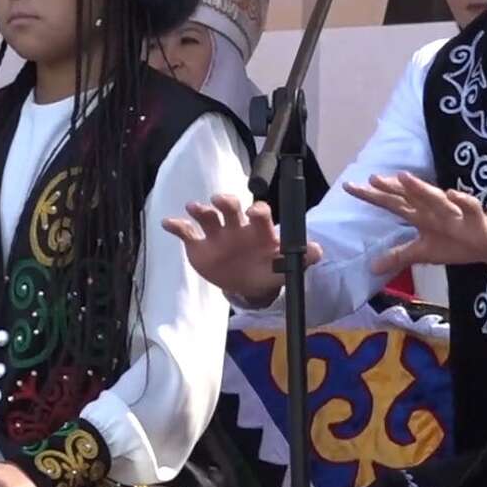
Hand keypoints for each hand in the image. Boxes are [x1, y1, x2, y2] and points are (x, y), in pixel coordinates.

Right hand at [162, 194, 317, 309]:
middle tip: (220, 201)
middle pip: (232, 206)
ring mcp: (217, 234)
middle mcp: (238, 226)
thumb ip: (302, 258)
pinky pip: (186, 232)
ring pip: (208, 216)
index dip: (258, 210)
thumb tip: (318, 251)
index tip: (254, 213)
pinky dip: (177, 226)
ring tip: (194, 208)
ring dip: (200, 209)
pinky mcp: (199, 245)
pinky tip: (168, 223)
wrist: (247, 285)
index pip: (260, 213)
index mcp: (260, 230)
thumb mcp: (286, 267)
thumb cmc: (268, 268)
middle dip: (226, 201)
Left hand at [345, 173, 486, 276]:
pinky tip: (452, 194)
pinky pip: (469, 207)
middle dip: (392, 188)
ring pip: (435, 198)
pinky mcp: (474, 217)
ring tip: (403, 178)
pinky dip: (461, 201)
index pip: (392, 203)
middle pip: (409, 196)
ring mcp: (453, 211)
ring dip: (421, 188)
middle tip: (372, 179)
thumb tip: (372, 268)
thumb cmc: (455, 243)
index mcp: (420, 215)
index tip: (349, 186)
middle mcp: (433, 209)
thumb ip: (399, 255)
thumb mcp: (423, 252)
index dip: (372, 196)